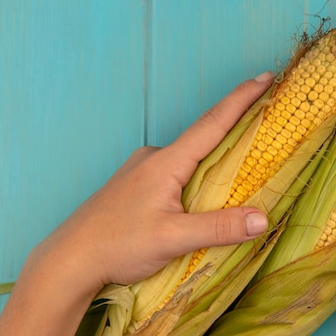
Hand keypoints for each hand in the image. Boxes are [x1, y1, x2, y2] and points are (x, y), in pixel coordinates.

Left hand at [32, 72, 273, 292]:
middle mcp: (153, 158)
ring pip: (187, 156)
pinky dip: (195, 171)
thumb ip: (218, 228)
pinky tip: (200, 188)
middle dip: (234, 124)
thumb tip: (262, 220)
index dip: (241, 100)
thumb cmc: (117, 245)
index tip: (265, 76)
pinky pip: (174, 170)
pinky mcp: (135, 186)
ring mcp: (141, 170)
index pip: (212, 124)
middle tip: (264, 113)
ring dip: (214, 152)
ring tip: (240, 157)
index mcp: (165, 163)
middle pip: (202, 135)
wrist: (70, 259)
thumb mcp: (172, 239)